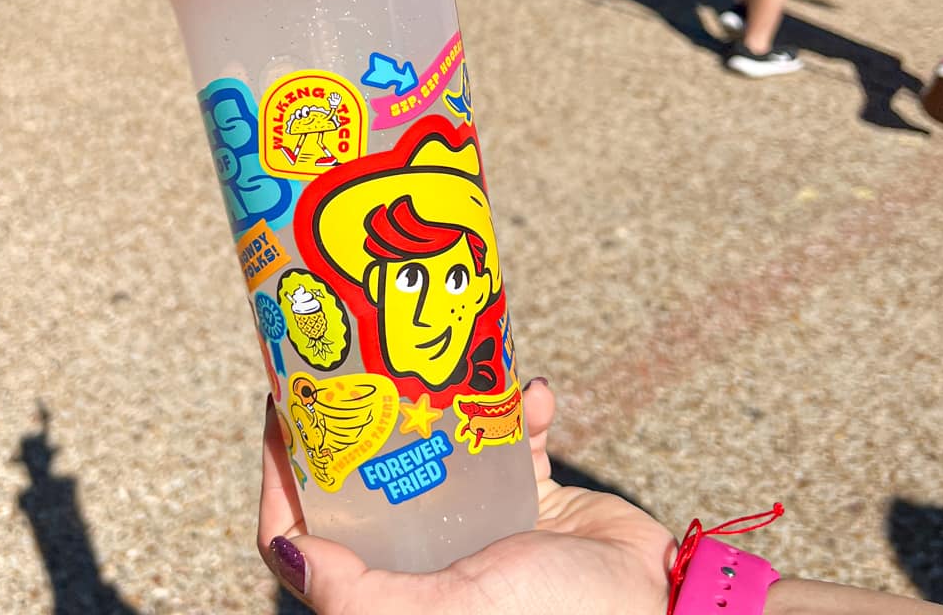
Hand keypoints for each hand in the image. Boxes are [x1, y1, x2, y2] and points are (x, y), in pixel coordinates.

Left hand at [257, 378, 674, 614]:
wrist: (661, 610)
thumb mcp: (447, 612)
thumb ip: (358, 592)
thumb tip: (284, 543)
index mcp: (388, 584)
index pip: (303, 524)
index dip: (282, 468)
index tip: (282, 401)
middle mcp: (424, 553)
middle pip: (368, 471)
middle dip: (362, 413)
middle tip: (360, 354)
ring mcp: (477, 523)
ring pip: (439, 441)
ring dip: (449, 398)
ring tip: (456, 357)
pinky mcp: (531, 500)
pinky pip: (512, 437)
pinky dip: (524, 411)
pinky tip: (536, 396)